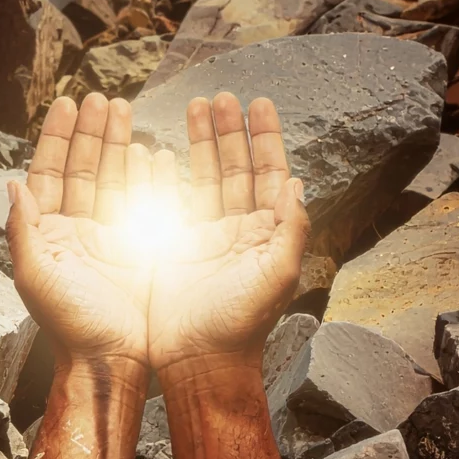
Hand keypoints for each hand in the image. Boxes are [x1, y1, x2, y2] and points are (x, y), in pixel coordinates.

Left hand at [6, 93, 151, 366]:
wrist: (110, 360)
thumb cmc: (69, 326)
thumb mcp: (36, 277)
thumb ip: (22, 230)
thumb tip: (12, 184)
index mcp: (47, 233)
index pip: (48, 171)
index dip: (56, 137)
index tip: (66, 103)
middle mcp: (75, 229)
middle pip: (82, 167)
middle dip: (91, 131)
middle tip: (101, 98)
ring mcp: (108, 236)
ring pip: (112, 178)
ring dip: (118, 144)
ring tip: (126, 112)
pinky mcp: (136, 247)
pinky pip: (142, 201)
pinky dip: (147, 176)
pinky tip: (154, 153)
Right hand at [147, 93, 310, 374]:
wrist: (199, 361)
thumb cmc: (242, 324)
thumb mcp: (277, 274)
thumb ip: (290, 229)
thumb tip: (297, 184)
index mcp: (266, 232)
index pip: (269, 173)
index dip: (265, 138)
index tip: (259, 103)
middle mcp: (239, 229)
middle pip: (236, 166)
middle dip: (229, 130)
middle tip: (220, 96)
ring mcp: (206, 236)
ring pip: (206, 176)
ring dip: (202, 142)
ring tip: (195, 107)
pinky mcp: (176, 247)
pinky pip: (173, 200)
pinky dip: (168, 175)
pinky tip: (161, 151)